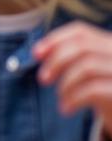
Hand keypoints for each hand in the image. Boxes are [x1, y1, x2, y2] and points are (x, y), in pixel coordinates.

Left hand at [34, 21, 111, 139]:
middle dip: (56, 61)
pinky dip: (73, 99)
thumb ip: (70, 58)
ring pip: (87, 66)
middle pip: (83, 46)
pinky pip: (93, 90)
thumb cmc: (104, 94)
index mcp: (111, 43)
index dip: (54, 40)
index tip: (36, 54)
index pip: (81, 32)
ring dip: (66, 83)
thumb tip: (38, 52)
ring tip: (61, 98)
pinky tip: (66, 109)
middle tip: (43, 79)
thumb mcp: (89, 72)